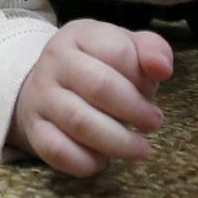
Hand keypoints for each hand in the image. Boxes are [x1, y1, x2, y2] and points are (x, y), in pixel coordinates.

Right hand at [8, 20, 172, 176]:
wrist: (44, 85)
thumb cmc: (97, 67)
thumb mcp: (124, 47)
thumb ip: (151, 49)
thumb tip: (162, 68)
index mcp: (79, 35)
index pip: (118, 51)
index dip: (143, 76)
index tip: (152, 92)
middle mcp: (55, 62)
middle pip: (99, 86)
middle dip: (134, 110)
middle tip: (153, 123)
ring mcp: (41, 96)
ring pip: (79, 122)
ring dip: (118, 142)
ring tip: (140, 150)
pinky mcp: (35, 130)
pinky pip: (58, 151)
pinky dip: (86, 162)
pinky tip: (103, 160)